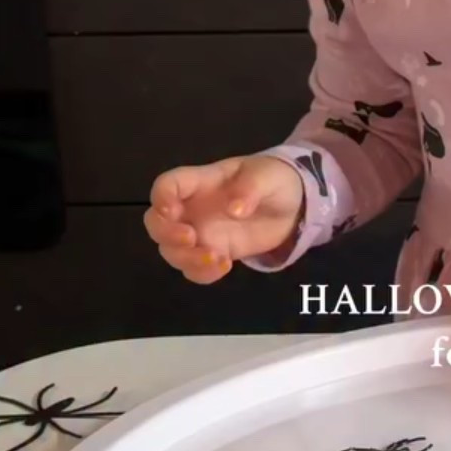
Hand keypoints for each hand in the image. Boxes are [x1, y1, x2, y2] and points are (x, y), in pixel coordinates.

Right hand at [144, 155, 305, 282]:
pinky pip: (194, 269)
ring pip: (171, 251)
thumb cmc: (273, 180)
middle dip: (166, 234)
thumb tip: (234, 210)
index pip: (167, 185)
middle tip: (191, 238)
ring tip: (218, 258)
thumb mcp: (266, 176)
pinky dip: (202, 273)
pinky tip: (226, 266)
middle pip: (156, 222)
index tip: (171, 211)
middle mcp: (192, 209)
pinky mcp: (214, 253)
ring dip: (185, 258)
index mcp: (200, 182)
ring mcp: (201, 233)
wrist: (293, 205)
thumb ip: (249, 189)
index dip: (161, 197)